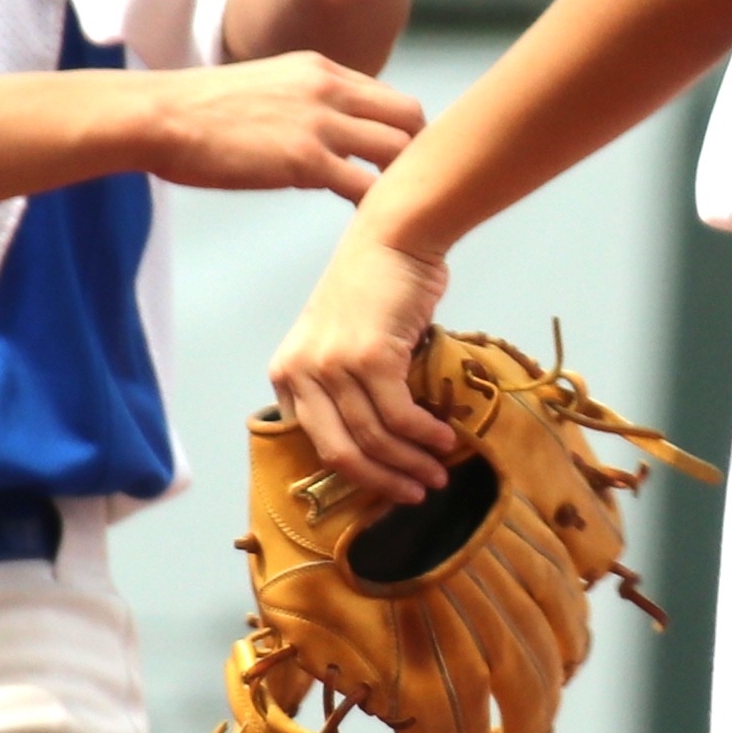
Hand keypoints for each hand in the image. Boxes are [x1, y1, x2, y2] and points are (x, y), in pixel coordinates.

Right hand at [148, 54, 425, 199]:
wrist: (160, 116)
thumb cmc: (197, 112)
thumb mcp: (264, 88)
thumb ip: (300, 104)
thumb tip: (318, 137)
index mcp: (320, 70)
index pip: (387, 97)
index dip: (397, 134)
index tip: (393, 167)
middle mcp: (329, 88)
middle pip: (409, 116)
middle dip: (417, 153)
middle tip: (406, 192)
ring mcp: (320, 122)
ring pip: (398, 149)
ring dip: (401, 183)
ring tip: (392, 214)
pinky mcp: (305, 159)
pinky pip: (366, 187)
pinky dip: (376, 209)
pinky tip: (368, 229)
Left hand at [269, 230, 462, 505]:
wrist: (394, 238)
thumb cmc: (375, 289)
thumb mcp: (340, 342)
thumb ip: (344, 388)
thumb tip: (378, 446)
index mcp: (287, 373)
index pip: (314, 443)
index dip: (352, 475)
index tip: (385, 488)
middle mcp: (300, 372)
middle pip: (339, 452)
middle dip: (380, 482)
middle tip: (414, 494)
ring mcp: (332, 365)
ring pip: (372, 438)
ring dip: (410, 463)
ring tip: (437, 474)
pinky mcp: (369, 358)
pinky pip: (399, 415)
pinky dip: (423, 435)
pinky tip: (444, 441)